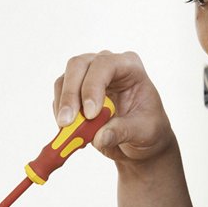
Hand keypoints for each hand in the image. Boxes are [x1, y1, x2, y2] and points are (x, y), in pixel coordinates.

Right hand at [53, 51, 176, 165]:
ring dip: (62, 107)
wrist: (139, 141)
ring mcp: (87, 76)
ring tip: (70, 132)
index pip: (105, 64)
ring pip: (64, 81)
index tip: (91, 114)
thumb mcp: (143, 132)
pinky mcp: (74, 92)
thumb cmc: (148, 129)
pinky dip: (60, 116)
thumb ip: (123, 132)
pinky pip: (59, 100)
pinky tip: (72, 134)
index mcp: (129, 67)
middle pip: (78, 66)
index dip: (93, 86)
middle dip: (70, 95)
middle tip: (67, 123)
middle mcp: (106, 65)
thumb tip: (100, 137)